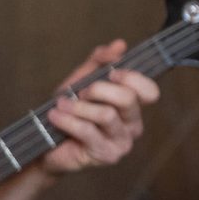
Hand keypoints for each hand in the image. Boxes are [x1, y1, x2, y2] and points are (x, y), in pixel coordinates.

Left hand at [42, 39, 160, 176]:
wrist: (48, 143)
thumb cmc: (68, 112)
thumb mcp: (82, 80)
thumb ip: (99, 61)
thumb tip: (119, 45)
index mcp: (132, 106)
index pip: (150, 91)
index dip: (132, 78)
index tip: (111, 73)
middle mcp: (133, 125)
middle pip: (128, 99)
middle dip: (98, 89)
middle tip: (80, 92)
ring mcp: (122, 142)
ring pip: (107, 114)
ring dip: (78, 106)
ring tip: (61, 105)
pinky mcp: (107, 155)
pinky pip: (89, 131)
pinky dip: (68, 120)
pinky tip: (56, 116)